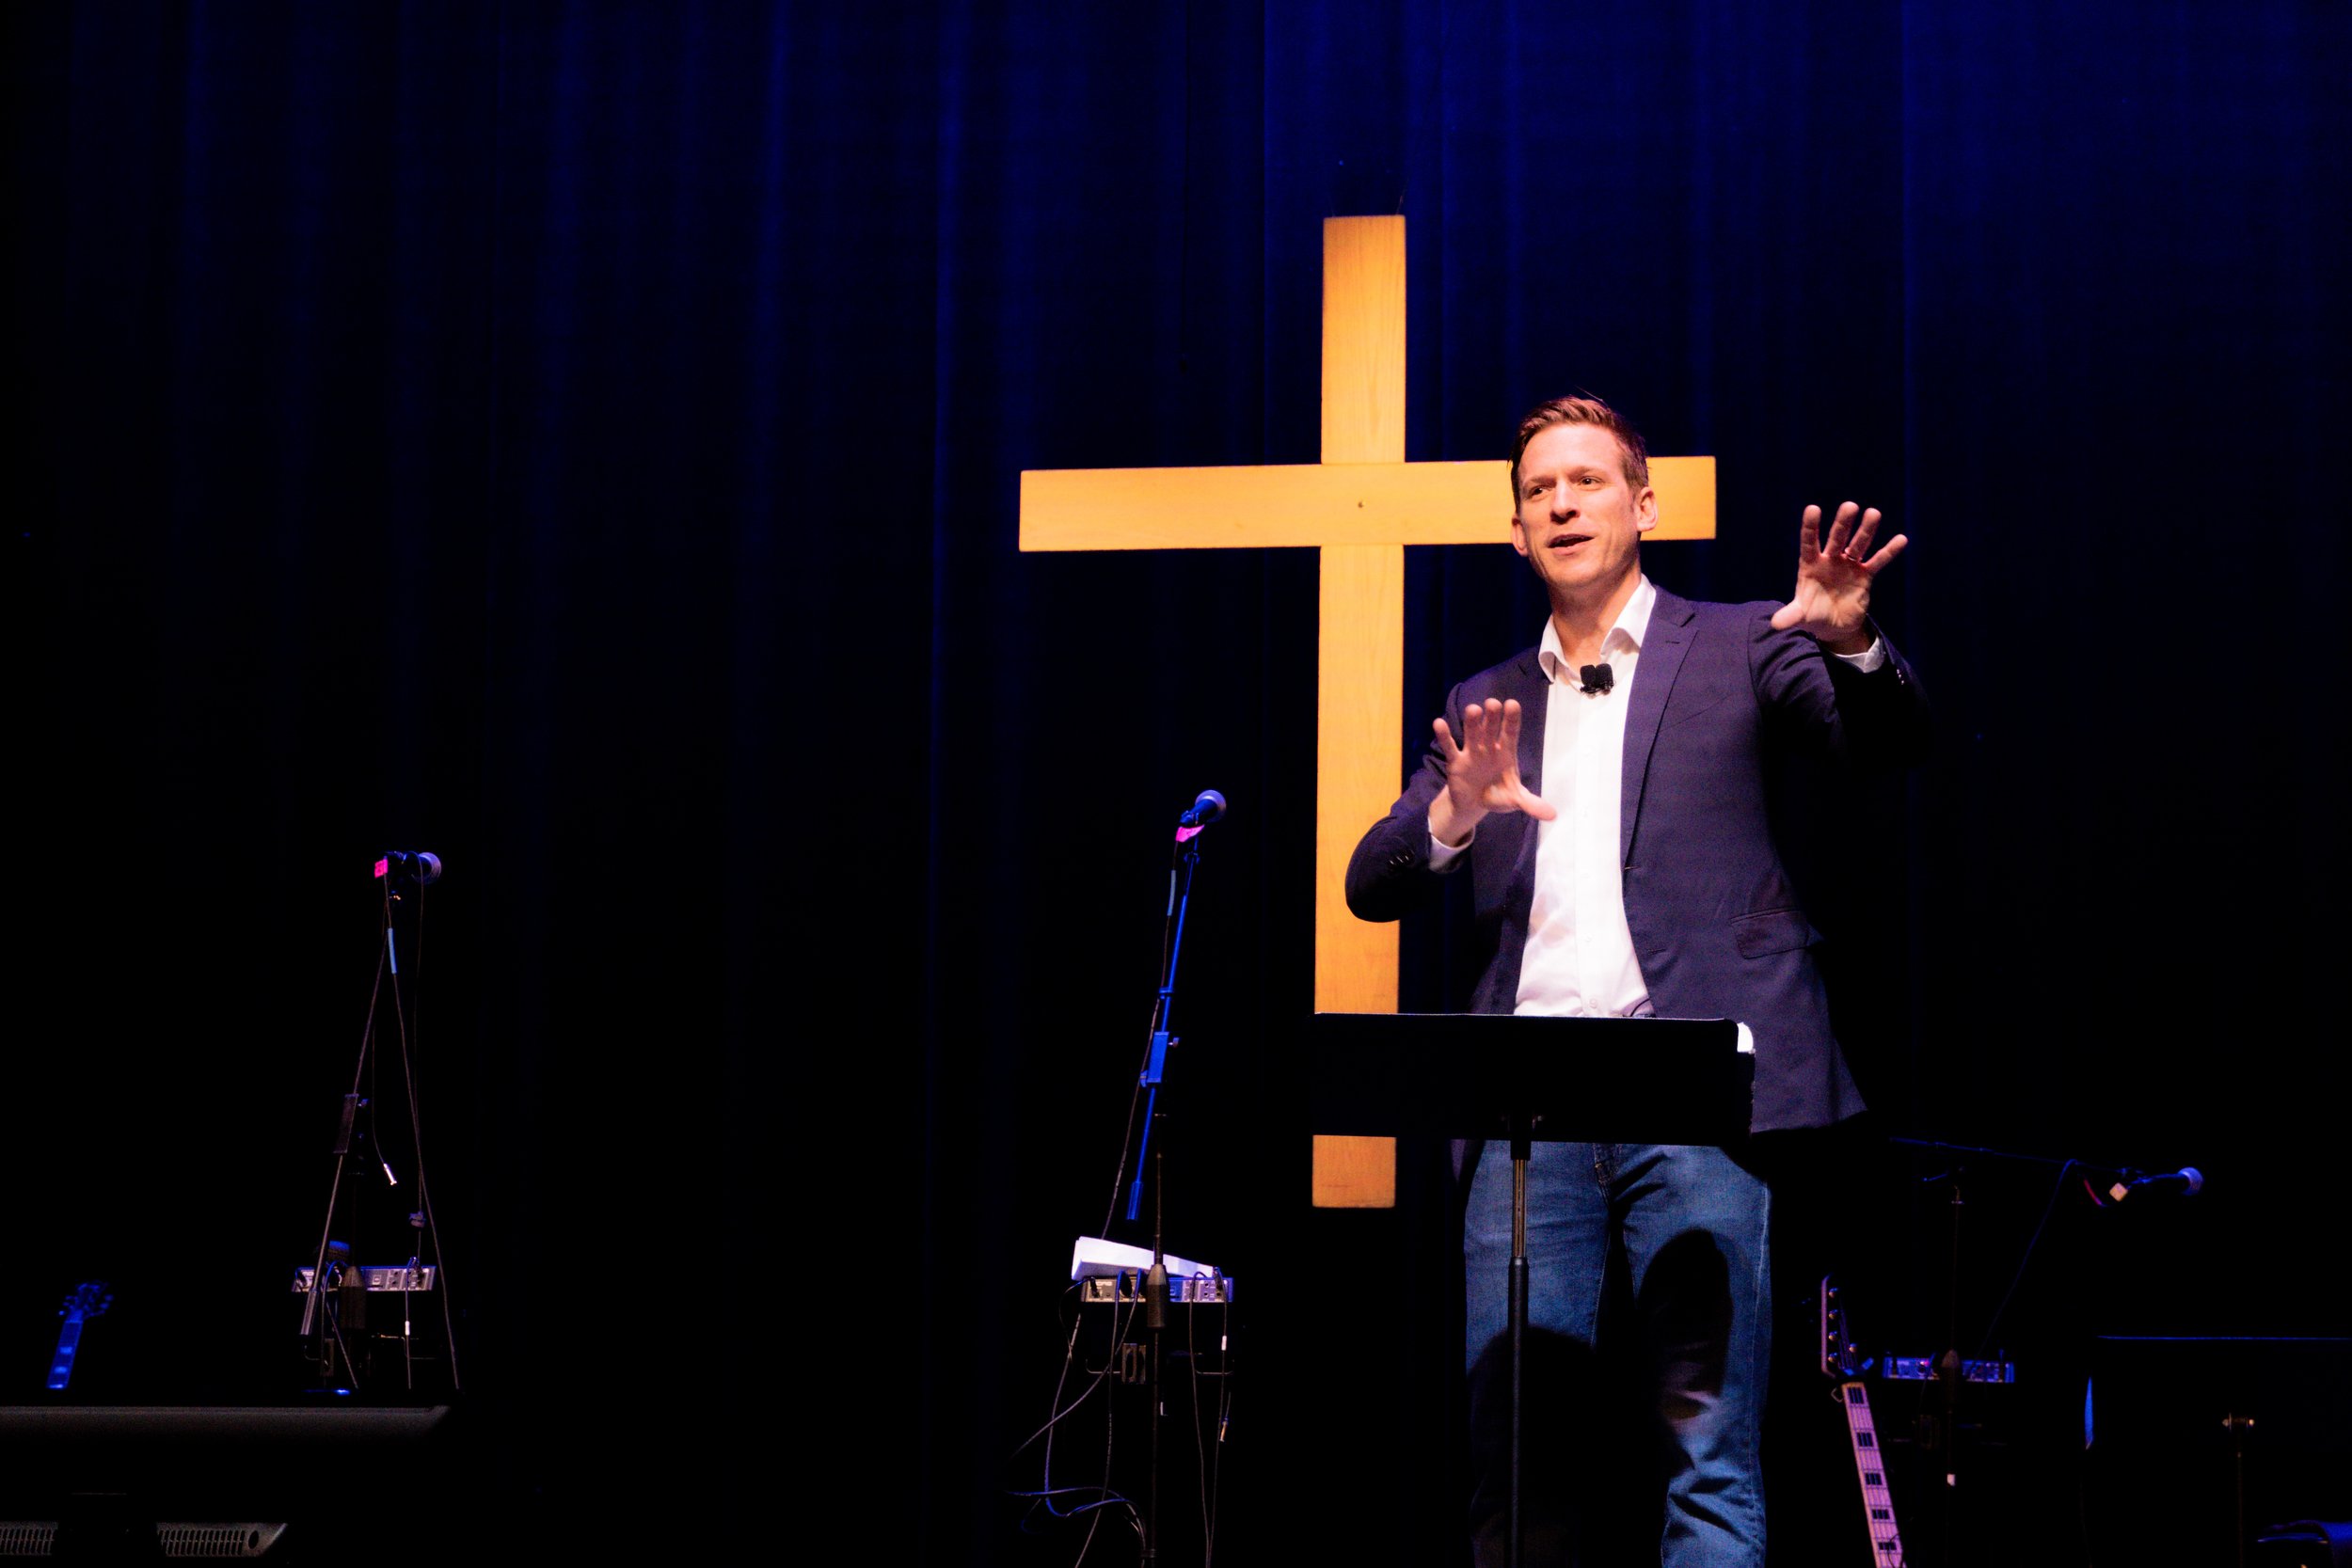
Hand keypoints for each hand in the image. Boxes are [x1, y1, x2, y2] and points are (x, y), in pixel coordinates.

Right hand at [1427, 698, 1555, 845]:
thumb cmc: (1498, 794)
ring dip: (1472, 722)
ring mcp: (1472, 752)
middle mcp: (1489, 747)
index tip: (1512, 704)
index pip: (1510, 732)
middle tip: (1492, 703)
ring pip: (1472, 733)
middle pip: (1491, 728)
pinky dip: (1445, 736)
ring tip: (1473, 709)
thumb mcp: (1515, 799)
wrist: (1474, 804)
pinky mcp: (1456, 761)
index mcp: (1506, 752)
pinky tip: (1439, 723)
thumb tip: (1552, 816)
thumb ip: (1531, 804)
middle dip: (1492, 717)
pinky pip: (1450, 747)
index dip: (1512, 719)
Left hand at [1770, 501, 1907, 653]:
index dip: (1810, 527)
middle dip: (1842, 523)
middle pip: (1836, 538)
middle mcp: (1830, 560)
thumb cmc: (1812, 616)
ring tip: (1873, 513)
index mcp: (1810, 565)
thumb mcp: (1801, 616)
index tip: (1813, 508)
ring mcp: (1848, 566)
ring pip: (1858, 544)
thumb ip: (1790, 616)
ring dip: (1866, 530)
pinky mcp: (1865, 576)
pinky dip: (1888, 551)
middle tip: (1850, 506)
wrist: (1834, 626)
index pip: (1809, 542)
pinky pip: (1878, 561)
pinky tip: (1901, 539)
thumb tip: (1775, 624)